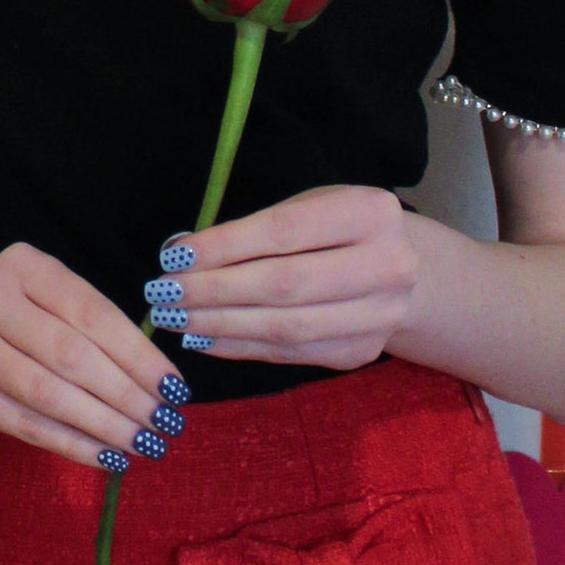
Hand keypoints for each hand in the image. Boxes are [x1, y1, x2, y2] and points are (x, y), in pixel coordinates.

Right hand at [0, 243, 191, 472]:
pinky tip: (105, 457)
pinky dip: (72, 444)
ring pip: (51, 393)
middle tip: (165, 424)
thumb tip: (159, 383)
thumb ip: (90, 330)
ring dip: (105, 424)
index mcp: (24, 266)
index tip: (176, 389)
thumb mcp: (43, 305)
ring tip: (143, 444)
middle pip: (74, 355)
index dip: (140, 355)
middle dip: (128, 395)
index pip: (94, 313)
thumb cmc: (8, 325)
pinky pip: (26, 423)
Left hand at [148, 185, 420, 368]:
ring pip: (285, 327)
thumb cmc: (336, 232)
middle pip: (285, 284)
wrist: (400, 273)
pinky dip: (239, 347)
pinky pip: (288, 354)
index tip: (173, 257)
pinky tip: (202, 337)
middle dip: (215, 291)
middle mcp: (388, 266)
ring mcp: (380, 316)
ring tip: (174, 318)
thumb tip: (179, 254)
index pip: (285, 232)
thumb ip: (253, 231)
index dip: (225, 246)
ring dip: (220, 325)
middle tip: (164, 294)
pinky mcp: (360, 353)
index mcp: (372, 213)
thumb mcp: (307, 210)